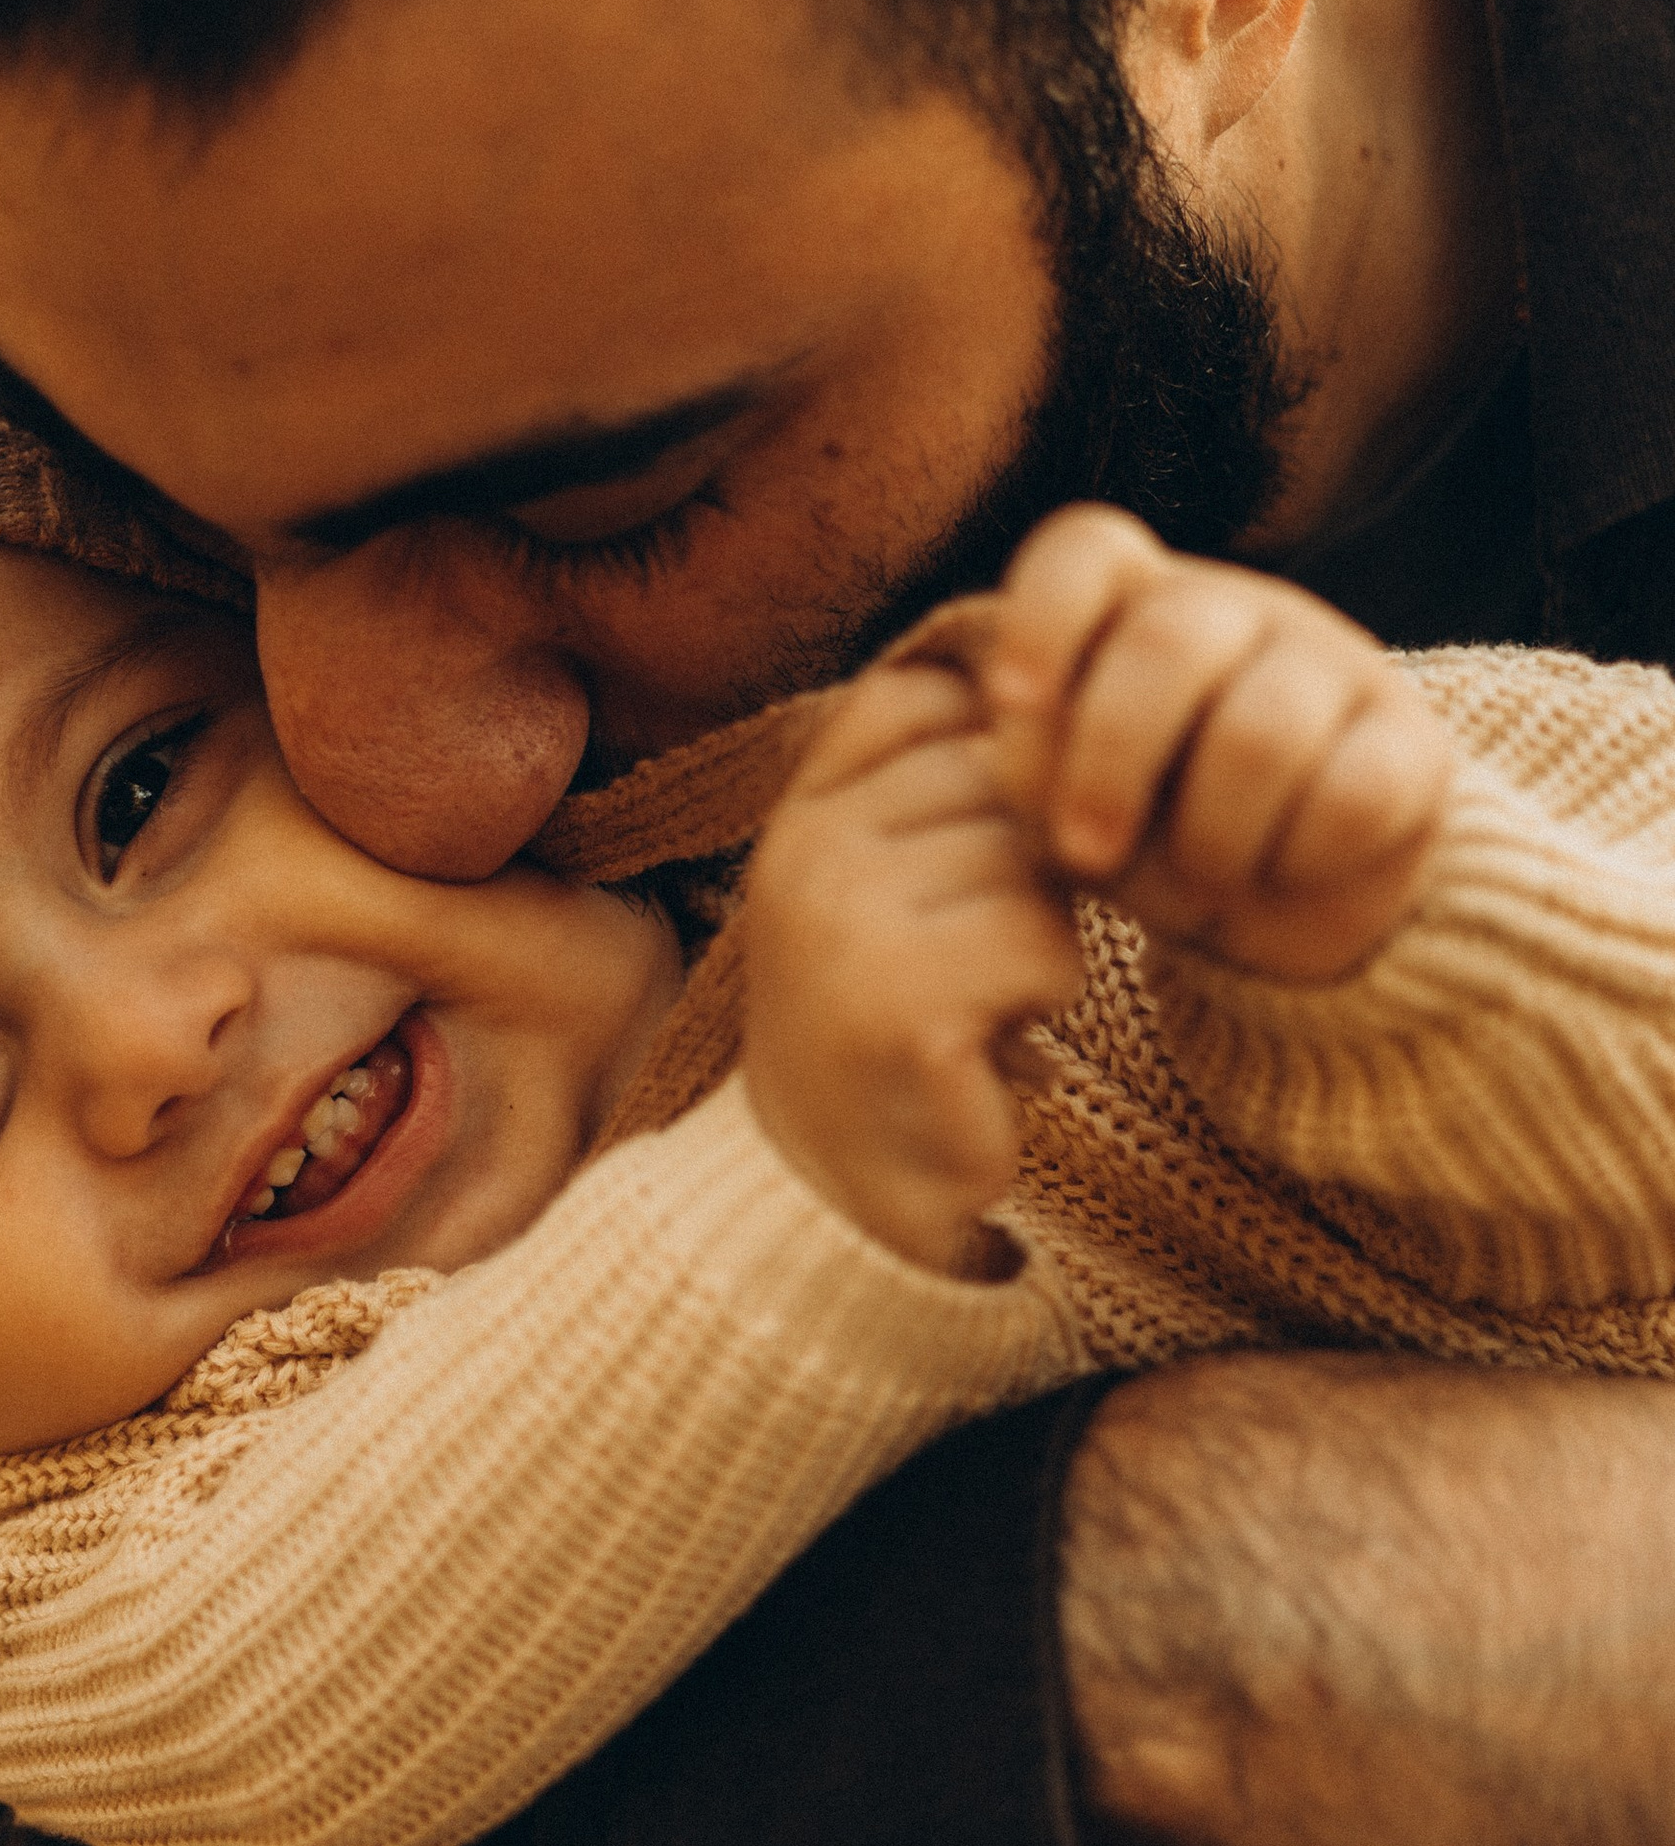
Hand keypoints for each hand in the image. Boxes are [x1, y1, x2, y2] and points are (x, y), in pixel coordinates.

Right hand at [738, 656, 1085, 1270]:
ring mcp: (840, 925)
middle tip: (978, 953)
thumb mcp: (891, 877)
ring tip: (982, 995)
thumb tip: (1018, 647)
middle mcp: (801, 853)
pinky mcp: (897, 1003)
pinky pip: (1043, 943)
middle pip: (999, 774)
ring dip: (1042, 933)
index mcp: (799, 812)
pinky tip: (994, 1035)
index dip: (989, 762)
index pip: (924, 700)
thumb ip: (931, 775)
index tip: (975, 856)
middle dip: (1028, 859)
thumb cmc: (894, 1022)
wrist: (840, 1198)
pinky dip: (1045, 992)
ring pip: (1033, 856)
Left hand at [972, 504, 1453, 980]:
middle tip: (1089, 851)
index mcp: (1135, 606)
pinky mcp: (1414, 743)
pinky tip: (1284, 869)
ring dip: (1210, 837)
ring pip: (1261, 733)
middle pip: (1170, 638)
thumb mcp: (1063, 810)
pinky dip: (1297, 861)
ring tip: (1202, 875)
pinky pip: (1352, 799)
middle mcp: (1238, 612)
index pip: (1089, 548)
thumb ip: (1035, 761)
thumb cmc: (1146, 838)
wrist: (1283, 909)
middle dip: (1113, 760)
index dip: (1042, 616)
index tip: (1010, 702)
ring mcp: (1335, 664)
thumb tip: (1032, 728)